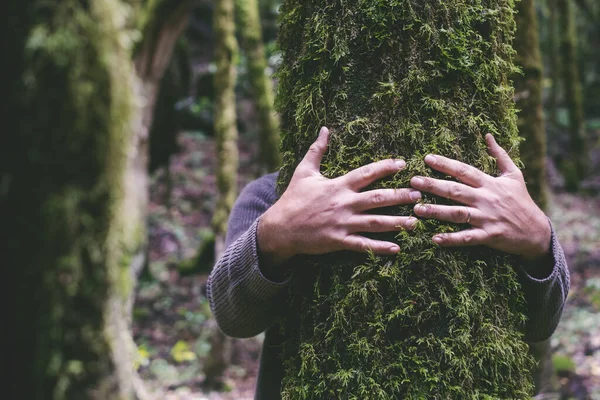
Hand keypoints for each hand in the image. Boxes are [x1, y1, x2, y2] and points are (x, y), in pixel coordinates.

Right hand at [258, 127, 420, 265]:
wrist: (280, 227)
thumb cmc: (293, 198)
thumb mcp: (303, 171)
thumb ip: (317, 150)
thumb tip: (324, 129)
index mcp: (337, 185)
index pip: (366, 173)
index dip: (385, 167)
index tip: (402, 163)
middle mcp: (343, 204)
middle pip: (378, 198)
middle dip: (400, 195)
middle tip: (419, 193)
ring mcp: (342, 223)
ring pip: (375, 223)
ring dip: (397, 222)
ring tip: (415, 221)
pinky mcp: (339, 241)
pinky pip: (363, 244)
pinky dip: (380, 247)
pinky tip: (397, 247)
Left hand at [409, 134, 550, 259]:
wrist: (537, 231)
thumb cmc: (522, 201)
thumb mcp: (514, 175)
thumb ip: (500, 155)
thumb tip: (488, 135)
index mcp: (490, 184)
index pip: (464, 171)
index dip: (446, 164)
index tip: (427, 158)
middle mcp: (486, 199)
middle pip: (456, 190)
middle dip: (433, 185)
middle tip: (413, 181)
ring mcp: (486, 218)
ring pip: (457, 214)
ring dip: (436, 211)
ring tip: (417, 209)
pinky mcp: (488, 236)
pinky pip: (466, 238)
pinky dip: (451, 239)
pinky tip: (434, 238)